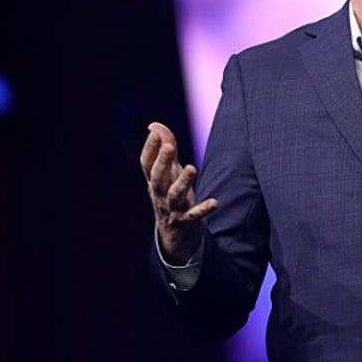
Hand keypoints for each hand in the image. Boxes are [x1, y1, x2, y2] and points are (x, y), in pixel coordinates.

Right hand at [140, 122, 217, 264]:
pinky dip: (203, 209)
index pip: (146, 164)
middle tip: (169, 146)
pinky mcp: (186, 221)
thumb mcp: (168, 174)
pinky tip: (215, 202)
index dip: (150, 148)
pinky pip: (194, 215)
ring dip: (183, 181)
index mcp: (154, 182)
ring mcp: (172, 209)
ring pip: (175, 195)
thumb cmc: (171, 195)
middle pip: (157, 178)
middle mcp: (160, 194)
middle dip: (162, 161)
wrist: (175, 236)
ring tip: (191, 167)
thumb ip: (166, 150)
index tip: (154, 131)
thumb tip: (154, 126)